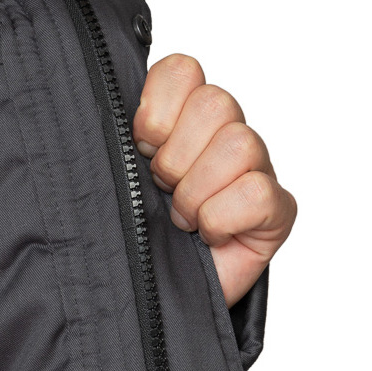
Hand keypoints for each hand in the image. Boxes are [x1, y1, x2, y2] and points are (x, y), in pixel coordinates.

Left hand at [132, 54, 295, 306]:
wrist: (152, 301)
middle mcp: (223, 136)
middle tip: (162, 191)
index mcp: (182, 120)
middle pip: (214, 103)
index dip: (156, 111)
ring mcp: (255, 171)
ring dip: (195, 192)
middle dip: (174, 158)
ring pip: (238, 144)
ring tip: (182, 220)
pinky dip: (220, 219)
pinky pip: (256, 192)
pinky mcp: (277, 209)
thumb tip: (95, 104)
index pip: (183, 70)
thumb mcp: (112, 180)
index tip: (140, 148)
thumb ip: (109, 138)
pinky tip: (209, 235)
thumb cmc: (132, 238)